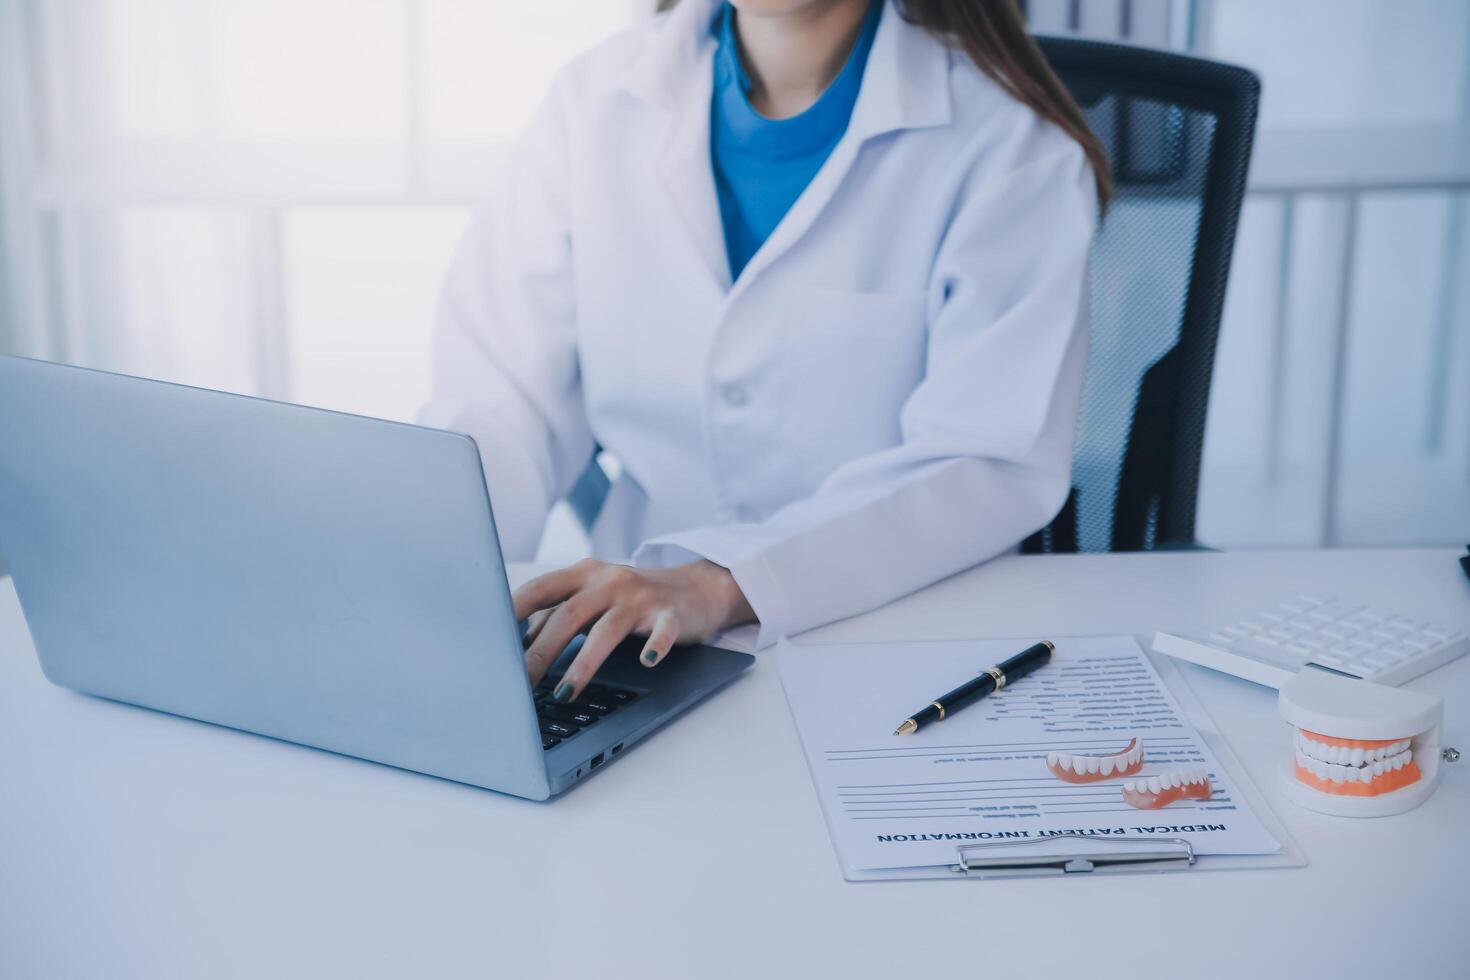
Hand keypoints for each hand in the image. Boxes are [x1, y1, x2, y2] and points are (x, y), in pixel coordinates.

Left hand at [513, 558, 755, 701]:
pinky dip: (656, 646)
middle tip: (519, 684)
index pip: (539, 590)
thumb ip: (556, 616)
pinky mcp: (671, 614)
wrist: (695, 588)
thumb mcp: (592, 600)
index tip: (487, 640)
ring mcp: (641, 597)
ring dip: (583, 663)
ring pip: (607, 630)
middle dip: (540, 652)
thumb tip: (511, 648)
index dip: (511, 613)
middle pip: (567, 615)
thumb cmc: (632, 598)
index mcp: (583, 574)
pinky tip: (648, 661)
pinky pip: (663, 631)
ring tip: (564, 693)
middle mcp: (609, 581)